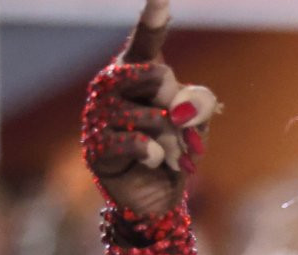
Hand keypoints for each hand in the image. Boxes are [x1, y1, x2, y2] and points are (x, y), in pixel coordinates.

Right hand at [83, 0, 217, 219]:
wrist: (152, 193)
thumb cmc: (174, 149)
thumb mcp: (198, 124)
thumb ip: (200, 104)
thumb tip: (180, 109)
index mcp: (137, 69)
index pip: (146, 40)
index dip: (152, 18)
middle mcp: (112, 82)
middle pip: (161, 76)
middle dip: (180, 108)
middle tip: (175, 127)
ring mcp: (100, 111)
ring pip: (156, 117)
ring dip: (174, 141)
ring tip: (168, 151)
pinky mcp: (97, 144)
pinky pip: (143, 145)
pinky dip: (159, 158)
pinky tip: (152, 162)